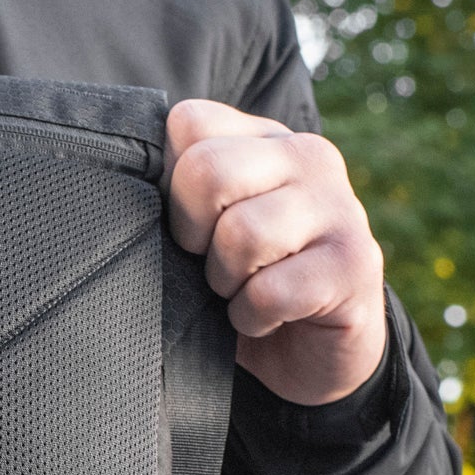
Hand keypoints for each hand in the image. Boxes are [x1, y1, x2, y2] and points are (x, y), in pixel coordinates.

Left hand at [164, 100, 387, 405]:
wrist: (314, 351)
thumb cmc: (244, 281)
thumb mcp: (205, 230)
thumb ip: (176, 195)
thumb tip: (118, 190)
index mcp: (264, 138)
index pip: (190, 123)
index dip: (170, 186)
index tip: (190, 226)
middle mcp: (308, 156)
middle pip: (207, 173)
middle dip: (192, 236)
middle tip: (211, 265)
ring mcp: (339, 205)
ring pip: (240, 234)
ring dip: (225, 283)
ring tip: (242, 290)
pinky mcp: (356, 262)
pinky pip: (269, 292)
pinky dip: (252, 317)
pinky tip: (267, 317)